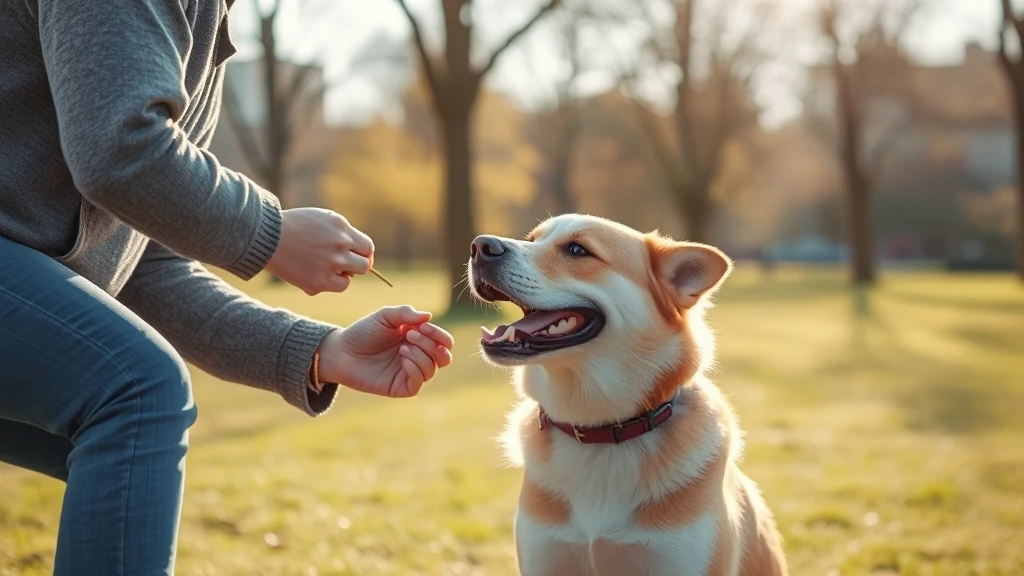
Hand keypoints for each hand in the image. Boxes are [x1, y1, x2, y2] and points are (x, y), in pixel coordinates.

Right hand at [265, 208, 373, 294]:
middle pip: (364, 265)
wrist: (266, 237)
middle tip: (342, 264)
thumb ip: (343, 232)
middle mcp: (340, 247)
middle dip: (356, 265)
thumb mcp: (323, 218)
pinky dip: (331, 283)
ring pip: (351, 277)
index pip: (367, 247)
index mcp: (342, 229)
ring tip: (326, 268)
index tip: (356, 256)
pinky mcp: (319, 282)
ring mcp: (330, 266)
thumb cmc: (294, 225)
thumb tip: (358, 250)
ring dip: (343, 274)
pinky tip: (316, 274)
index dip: (363, 253)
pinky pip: (339, 287)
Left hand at [318, 306, 454, 397]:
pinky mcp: (400, 387)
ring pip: (433, 369)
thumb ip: (406, 313)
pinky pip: (419, 383)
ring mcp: (409, 373)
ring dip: (421, 354)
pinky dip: (416, 369)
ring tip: (402, 347)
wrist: (341, 352)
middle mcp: (417, 357)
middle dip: (432, 344)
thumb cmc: (363, 332)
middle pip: (444, 357)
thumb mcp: (385, 316)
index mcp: (418, 339)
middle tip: (411, 334)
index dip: (440, 335)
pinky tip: (403, 359)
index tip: (424, 326)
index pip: (444, 341)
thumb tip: (429, 316)